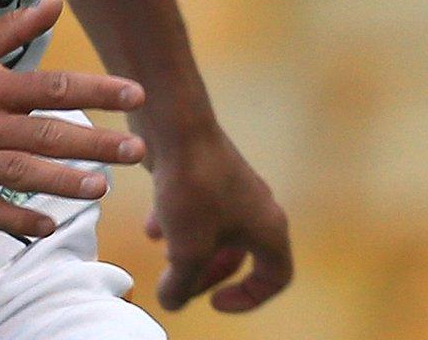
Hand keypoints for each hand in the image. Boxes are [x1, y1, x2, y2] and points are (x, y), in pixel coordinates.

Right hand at [0, 0, 147, 236]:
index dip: (97, 90)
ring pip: (19, 173)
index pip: (54, 86)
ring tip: (101, 188)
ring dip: (62, 182)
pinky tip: (46, 227)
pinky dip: (14, 220)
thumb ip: (14, 28)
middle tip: (137, 150)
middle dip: (95, 142)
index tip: (136, 93)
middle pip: (45, 133)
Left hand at [146, 129, 290, 312]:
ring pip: (217, 234)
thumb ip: (181, 285)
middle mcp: (257, 207)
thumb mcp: (186, 251)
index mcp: (268, 228)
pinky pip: (199, 209)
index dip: (248, 299)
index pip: (276, 277)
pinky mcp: (207, 173)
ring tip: (165, 255)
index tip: (213, 302)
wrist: (177, 125)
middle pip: (240, 258)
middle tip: (177, 284)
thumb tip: (172, 301)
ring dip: (191, 251)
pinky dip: (179, 224)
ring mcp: (232, 188)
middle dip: (207, 277)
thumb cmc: (192, 189)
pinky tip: (152, 227)